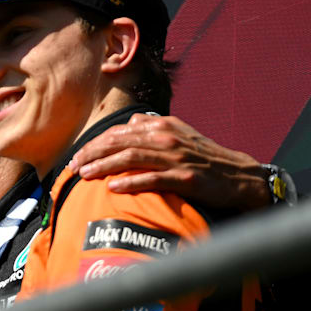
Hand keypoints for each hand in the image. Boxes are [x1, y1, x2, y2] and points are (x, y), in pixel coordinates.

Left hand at [68, 113, 270, 212]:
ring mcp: (177, 158)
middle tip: (72, 167)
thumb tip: (129, 123)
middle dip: (92, 154)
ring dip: (105, 166)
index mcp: (162, 127)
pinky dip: (132, 182)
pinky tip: (113, 188)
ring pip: (132, 158)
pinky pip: (153, 179)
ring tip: (84, 175)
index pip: (119, 132)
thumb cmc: (204, 158)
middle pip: (120, 142)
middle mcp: (167, 138)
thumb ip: (152, 128)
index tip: (77, 156)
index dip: (95, 144)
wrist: (239, 176)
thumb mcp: (179, 135)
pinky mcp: (186, 179)